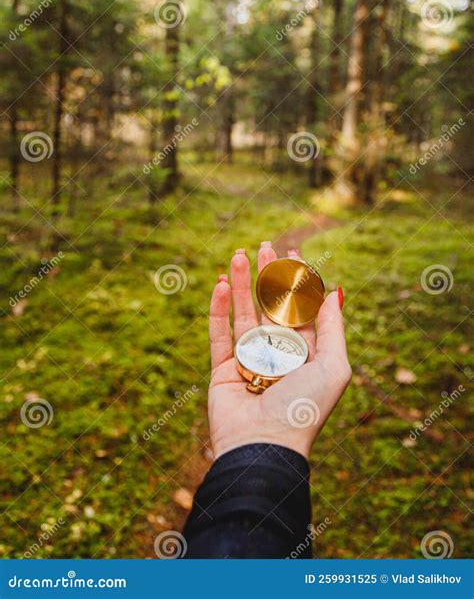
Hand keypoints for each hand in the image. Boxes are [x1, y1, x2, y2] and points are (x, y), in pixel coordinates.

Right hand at [208, 242, 350, 459]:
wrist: (265, 446)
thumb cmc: (304, 408)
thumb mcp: (334, 366)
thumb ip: (332, 328)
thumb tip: (334, 291)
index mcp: (306, 352)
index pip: (300, 307)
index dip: (297, 279)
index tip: (292, 251)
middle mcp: (277, 353)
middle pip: (271, 305)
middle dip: (268, 274)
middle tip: (264, 245)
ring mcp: (249, 360)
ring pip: (244, 313)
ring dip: (242, 283)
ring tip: (239, 254)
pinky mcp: (223, 369)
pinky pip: (219, 334)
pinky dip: (219, 309)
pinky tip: (222, 283)